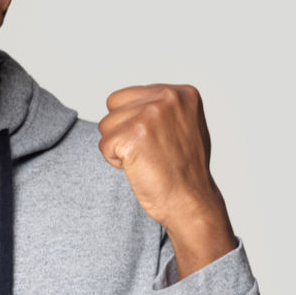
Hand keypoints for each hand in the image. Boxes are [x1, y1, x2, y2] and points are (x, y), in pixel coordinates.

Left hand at [98, 84, 236, 277]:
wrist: (191, 202)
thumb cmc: (186, 170)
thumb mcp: (185, 125)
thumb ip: (163, 107)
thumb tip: (134, 101)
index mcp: (181, 93)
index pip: (126, 96)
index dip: (133, 122)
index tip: (158, 141)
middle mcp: (167, 98)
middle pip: (113, 107)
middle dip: (123, 131)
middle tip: (149, 152)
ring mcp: (149, 115)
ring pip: (106, 125)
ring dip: (119, 146)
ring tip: (146, 159)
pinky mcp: (132, 136)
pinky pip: (104, 145)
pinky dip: (115, 161)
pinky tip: (139, 168)